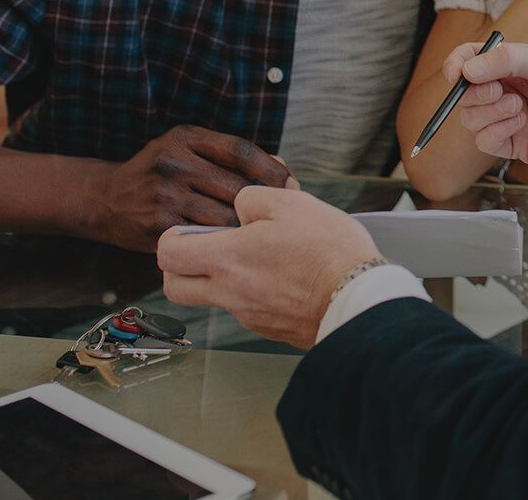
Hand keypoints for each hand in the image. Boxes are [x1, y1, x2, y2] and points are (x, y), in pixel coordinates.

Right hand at [82, 125, 294, 251]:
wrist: (106, 199)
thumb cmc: (162, 174)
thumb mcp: (188, 150)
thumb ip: (230, 157)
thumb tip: (284, 171)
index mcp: (185, 138)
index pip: (241, 151)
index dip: (272, 169)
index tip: (291, 184)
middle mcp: (174, 162)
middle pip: (237, 186)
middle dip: (261, 204)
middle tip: (278, 217)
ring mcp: (165, 194)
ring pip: (225, 215)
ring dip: (245, 226)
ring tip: (257, 232)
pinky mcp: (159, 224)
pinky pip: (205, 236)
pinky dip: (223, 240)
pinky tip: (231, 244)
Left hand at [157, 187, 380, 348]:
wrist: (359, 299)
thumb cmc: (329, 252)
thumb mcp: (293, 204)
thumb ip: (253, 199)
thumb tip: (241, 207)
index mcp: (228, 258)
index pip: (168, 254)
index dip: (172, 238)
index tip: (191, 230)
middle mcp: (229, 292)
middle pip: (175, 287)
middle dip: (181, 267)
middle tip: (207, 250)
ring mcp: (249, 315)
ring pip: (213, 298)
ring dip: (222, 279)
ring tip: (260, 260)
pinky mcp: (271, 328)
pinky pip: (248, 310)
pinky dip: (256, 294)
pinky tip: (285, 278)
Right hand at [443, 41, 527, 175]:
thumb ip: (507, 60)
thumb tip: (468, 69)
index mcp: (515, 65)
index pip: (470, 60)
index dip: (457, 65)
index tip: (457, 73)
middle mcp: (509, 90)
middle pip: (465, 93)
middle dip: (473, 92)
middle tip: (499, 91)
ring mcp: (511, 119)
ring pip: (471, 118)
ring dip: (488, 112)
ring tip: (519, 108)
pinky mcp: (517, 145)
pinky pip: (485, 141)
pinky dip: (495, 131)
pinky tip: (520, 124)